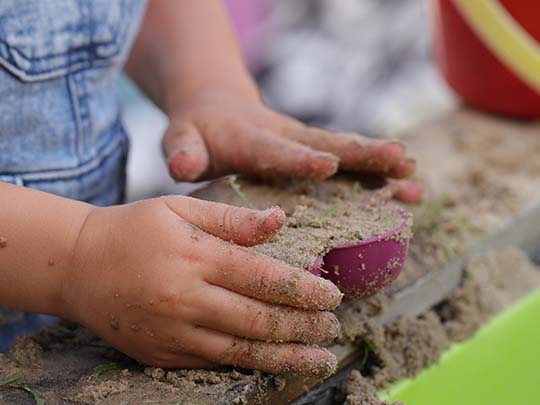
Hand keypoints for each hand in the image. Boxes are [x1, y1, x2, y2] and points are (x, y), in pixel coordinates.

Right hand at [62, 196, 342, 375]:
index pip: (265, 278)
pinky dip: (249, 366)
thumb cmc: (134, 229)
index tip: (332, 295)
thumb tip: (280, 221)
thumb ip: (232, 218)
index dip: (305, 290)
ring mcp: (172, 332)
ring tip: (319, 359)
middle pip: (259, 320)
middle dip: (304, 327)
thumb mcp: (180, 208)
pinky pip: (214, 364)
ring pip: (242, 352)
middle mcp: (186, 298)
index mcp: (196, 256)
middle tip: (333, 327)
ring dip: (287, 356)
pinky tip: (273, 364)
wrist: (77, 265)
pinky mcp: (160, 354)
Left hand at [162, 90, 421, 202]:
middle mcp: (286, 138)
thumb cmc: (197, 131)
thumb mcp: (181, 137)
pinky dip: (377, 176)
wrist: (217, 107)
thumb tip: (183, 165)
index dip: (300, 158)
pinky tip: (406, 191)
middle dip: (363, 155)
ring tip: (415, 180)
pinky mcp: (314, 151)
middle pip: (328, 144)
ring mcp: (304, 145)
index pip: (277, 150)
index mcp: (252, 140)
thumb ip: (182, 150)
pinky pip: (348, 163)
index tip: (328, 165)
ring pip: (346, 153)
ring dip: (380, 166)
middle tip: (399, 161)